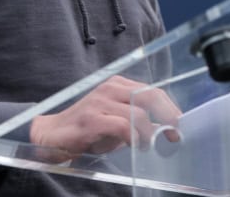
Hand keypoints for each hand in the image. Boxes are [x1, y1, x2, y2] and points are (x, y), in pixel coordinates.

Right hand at [29, 75, 180, 160]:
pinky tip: (134, 146)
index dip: (169, 108)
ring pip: (138, 112)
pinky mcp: (91, 118)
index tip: (178, 124)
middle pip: (149, 95)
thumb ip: (136, 119)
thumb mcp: (115, 120)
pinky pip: (121, 126)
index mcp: (118, 85)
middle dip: (167, 115)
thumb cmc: (86, 129)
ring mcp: (100, 101)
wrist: (51, 133)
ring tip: (148, 145)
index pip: (152, 91)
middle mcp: (110, 88)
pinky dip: (133, 137)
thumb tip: (163, 128)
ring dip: (149, 132)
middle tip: (174, 134)